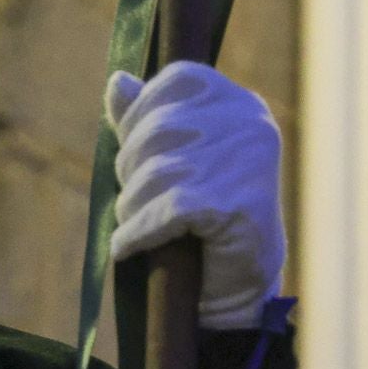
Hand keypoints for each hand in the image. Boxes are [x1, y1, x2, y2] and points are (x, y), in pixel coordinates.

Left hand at [105, 61, 283, 330]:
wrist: (240, 288)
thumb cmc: (204, 219)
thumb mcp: (176, 158)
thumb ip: (148, 118)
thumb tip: (117, 82)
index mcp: (239, 103)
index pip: (176, 80)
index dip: (139, 115)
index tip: (135, 156)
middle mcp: (250, 124)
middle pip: (159, 128)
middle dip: (132, 169)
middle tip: (135, 200)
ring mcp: (247, 163)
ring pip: (157, 172)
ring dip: (132, 207)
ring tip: (135, 226)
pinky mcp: (236, 205)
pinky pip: (165, 210)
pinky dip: (137, 232)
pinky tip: (126, 247)